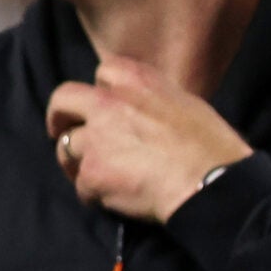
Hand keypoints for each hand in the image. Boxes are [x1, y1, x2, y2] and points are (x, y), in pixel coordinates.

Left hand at [47, 58, 250, 221]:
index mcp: (136, 81)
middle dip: (58, 116)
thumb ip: (152, 101)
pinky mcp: (91, 173)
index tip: (102, 103)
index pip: (103, 71)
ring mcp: (95, 139)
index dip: (101, 89)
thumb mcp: (187, 105)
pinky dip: (95, 193)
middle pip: (63, 100)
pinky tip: (115, 199)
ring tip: (99, 176)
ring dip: (77, 162)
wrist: (212, 184)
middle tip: (61, 131)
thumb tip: (141, 110)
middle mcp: (107, 104)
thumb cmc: (211, 147)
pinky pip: (82, 185)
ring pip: (66, 148)